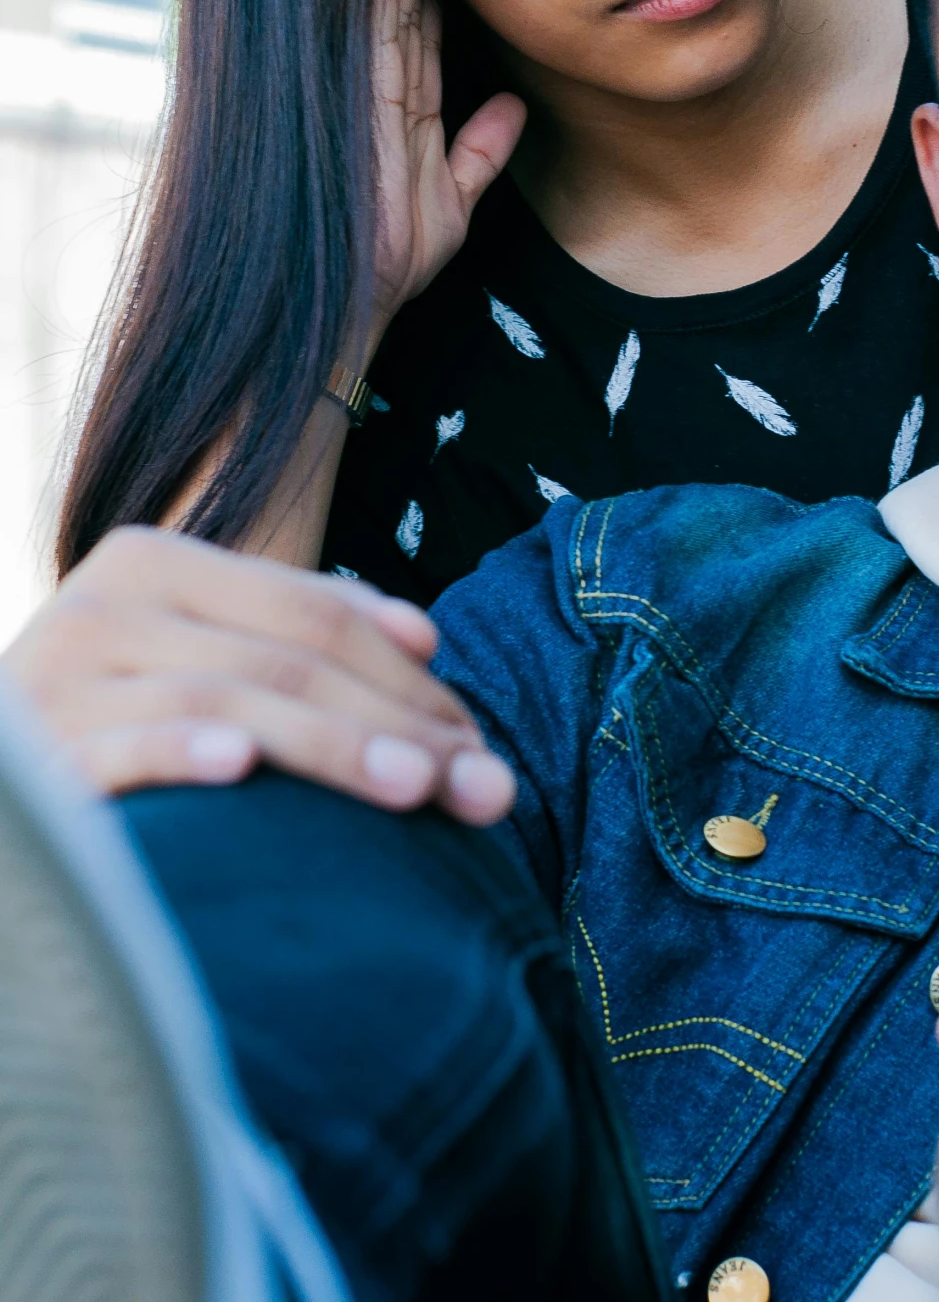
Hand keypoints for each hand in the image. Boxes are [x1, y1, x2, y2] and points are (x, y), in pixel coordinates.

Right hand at [2, 528, 515, 821]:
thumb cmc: (102, 716)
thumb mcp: (193, 655)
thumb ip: (292, 633)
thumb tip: (425, 638)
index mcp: (156, 561)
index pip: (314, 614)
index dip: (406, 676)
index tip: (480, 741)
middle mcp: (109, 601)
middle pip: (291, 658)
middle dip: (399, 722)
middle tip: (484, 786)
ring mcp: (64, 673)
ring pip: (234, 699)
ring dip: (337, 748)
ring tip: (418, 788)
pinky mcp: (35, 753)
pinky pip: (125, 743)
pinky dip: (185, 749)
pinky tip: (243, 768)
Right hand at [368, 0, 525, 343]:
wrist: (339, 307)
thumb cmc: (387, 266)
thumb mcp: (452, 205)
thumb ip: (481, 153)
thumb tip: (515, 106)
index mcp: (402, 112)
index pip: (419, 33)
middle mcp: (377, 97)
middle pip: (396, 10)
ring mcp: (361, 100)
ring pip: (378, 12)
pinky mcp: (353, 108)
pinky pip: (367, 39)